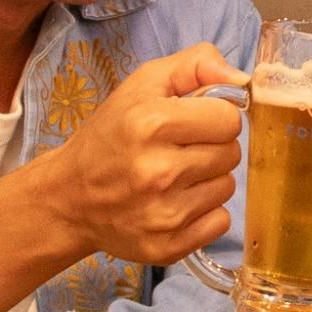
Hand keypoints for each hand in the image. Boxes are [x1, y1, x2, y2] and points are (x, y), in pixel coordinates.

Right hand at [43, 42, 246, 263]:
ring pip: (227, 187)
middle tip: (180, 149)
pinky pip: (220, 222)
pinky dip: (205, 213)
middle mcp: (157, 171)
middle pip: (232, 153)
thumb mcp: (143, 84)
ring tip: (174, 176)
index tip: (193, 121)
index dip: (215, 116)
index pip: (230, 119)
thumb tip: (242, 80)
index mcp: (151, 124)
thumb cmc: (111, 135)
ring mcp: (163, 213)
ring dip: (208, 179)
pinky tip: (176, 202)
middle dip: (212, 146)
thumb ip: (196, 65)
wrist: (69, 197)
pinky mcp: (167, 246)